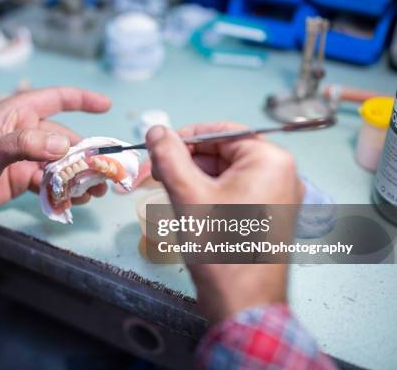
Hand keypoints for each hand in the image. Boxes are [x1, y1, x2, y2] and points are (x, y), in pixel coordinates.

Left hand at [0, 87, 110, 221]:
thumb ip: (25, 144)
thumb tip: (64, 145)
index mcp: (18, 114)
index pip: (56, 99)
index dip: (82, 99)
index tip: (106, 105)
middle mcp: (26, 133)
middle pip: (65, 138)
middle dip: (86, 154)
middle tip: (105, 171)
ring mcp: (25, 157)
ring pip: (61, 163)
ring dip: (79, 175)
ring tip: (95, 190)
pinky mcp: (22, 179)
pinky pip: (51, 182)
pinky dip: (64, 190)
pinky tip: (75, 200)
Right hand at [145, 123, 303, 323]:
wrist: (243, 305)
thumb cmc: (221, 249)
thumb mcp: (188, 195)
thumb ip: (170, 156)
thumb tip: (157, 130)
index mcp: (270, 160)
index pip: (220, 132)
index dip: (184, 138)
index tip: (157, 149)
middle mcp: (280, 173)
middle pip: (223, 152)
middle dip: (187, 161)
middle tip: (155, 175)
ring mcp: (276, 196)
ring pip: (225, 173)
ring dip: (194, 178)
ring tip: (168, 193)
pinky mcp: (268, 214)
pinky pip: (234, 191)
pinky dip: (208, 194)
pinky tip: (188, 207)